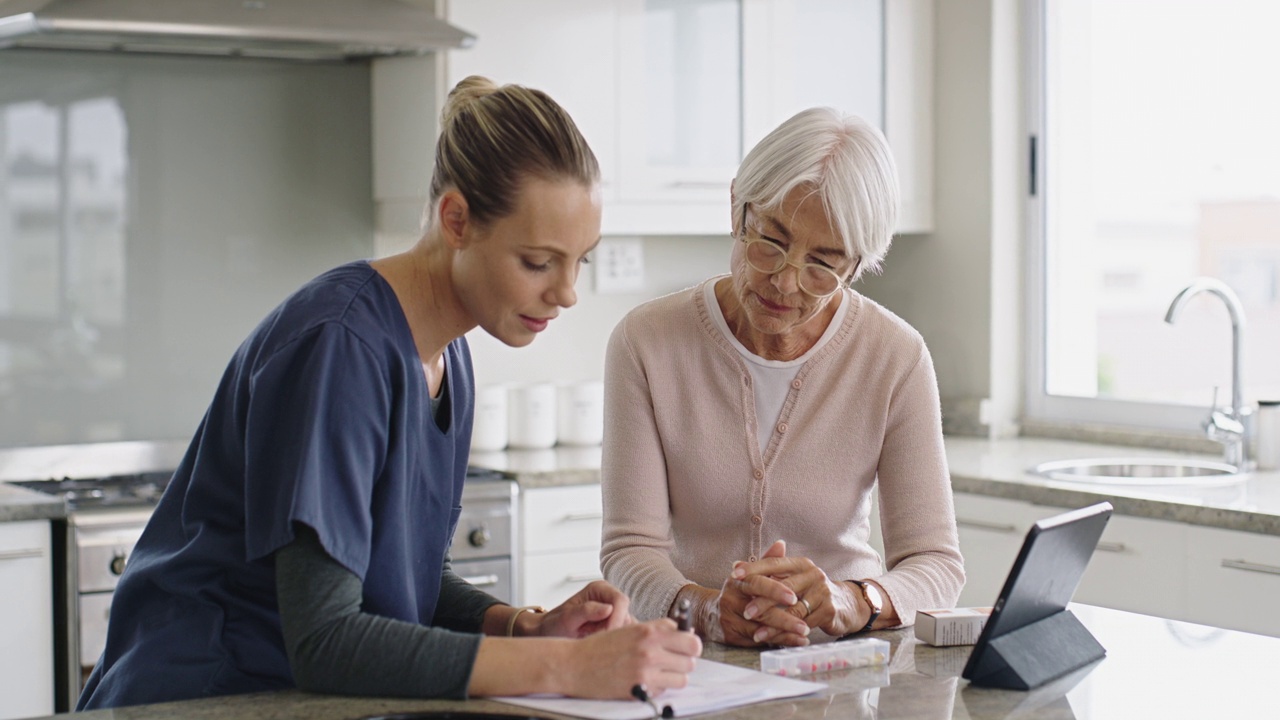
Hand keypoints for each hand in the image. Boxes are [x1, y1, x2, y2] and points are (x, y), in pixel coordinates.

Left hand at [536, 580, 633, 637]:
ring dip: (615, 639)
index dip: (617, 618)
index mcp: (599, 589)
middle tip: (598, 644)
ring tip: (595, 645)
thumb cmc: (554, 625)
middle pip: (627, 615)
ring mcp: (614, 614)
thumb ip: (586, 611)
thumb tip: (608, 609)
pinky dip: (616, 645)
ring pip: (628, 628)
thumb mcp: (566, 618)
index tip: (606, 635)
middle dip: (616, 631)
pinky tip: (601, 649)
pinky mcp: (615, 628)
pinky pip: (624, 637)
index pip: (620, 601)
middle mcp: (609, 599)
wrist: (548, 635)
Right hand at [562, 619, 701, 698]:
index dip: (689, 644)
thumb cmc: (599, 646)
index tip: (685, 647)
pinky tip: (645, 681)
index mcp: (648, 630)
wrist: (574, 664)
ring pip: (682, 678)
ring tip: (659, 673)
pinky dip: (659, 688)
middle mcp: (649, 649)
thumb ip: (656, 630)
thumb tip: (683, 633)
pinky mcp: (640, 689)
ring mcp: (645, 670)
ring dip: (674, 676)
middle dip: (684, 661)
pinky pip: (664, 691)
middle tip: (673, 662)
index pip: (689, 638)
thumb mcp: (628, 629)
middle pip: (691, 659)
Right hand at [691, 540, 807, 646]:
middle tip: (804, 625)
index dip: (775, 590)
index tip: (794, 597)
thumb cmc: (737, 592)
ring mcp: (729, 620)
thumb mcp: (749, 574)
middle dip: (784, 618)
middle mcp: (730, 600)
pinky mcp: (731, 636)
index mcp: (737, 582)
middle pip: (759, 611)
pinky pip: (758, 641)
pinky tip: (795, 641)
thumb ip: (767, 561)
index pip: (756, 584)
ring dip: (784, 633)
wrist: (708, 612)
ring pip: (760, 628)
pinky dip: (778, 641)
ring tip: (805, 635)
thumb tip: (782, 544)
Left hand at [734, 553, 863, 642]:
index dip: (754, 568)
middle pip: (784, 587)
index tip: (734, 574)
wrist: (847, 605)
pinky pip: (803, 624)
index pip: (774, 563)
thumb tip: (736, 566)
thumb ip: (768, 573)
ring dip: (774, 623)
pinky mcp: (829, 610)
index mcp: (801, 564)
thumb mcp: (794, 578)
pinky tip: (776, 639)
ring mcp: (823, 592)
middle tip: (745, 612)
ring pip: (793, 610)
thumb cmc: (813, 591)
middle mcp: (813, 574)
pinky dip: (787, 633)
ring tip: (757, 633)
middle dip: (763, 601)